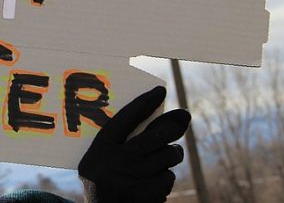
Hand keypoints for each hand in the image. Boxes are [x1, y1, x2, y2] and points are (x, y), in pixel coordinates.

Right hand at [78, 85, 189, 202]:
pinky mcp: (144, 196)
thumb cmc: (108, 183)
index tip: (160, 90)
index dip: (144, 103)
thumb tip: (173, 120)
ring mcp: (130, 179)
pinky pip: (167, 178)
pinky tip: (154, 185)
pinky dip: (165, 180)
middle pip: (155, 136)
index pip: (125, 118)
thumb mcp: (107, 161)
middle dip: (173, 127)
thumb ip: (131, 142)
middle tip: (183, 118)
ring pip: (167, 157)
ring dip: (172, 156)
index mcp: (100, 148)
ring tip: (166, 158)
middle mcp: (114, 161)